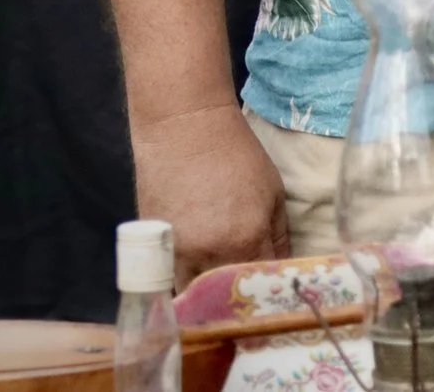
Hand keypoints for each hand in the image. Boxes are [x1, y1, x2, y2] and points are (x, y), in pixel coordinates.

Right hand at [131, 104, 289, 285]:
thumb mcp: (273, 195)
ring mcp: (175, 254)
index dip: (269, 296)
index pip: (261, 287)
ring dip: (207, 301)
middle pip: (225, 300)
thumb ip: (279, 239)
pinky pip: (170, 282)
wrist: (186, 130)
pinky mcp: (152, 248)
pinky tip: (196, 281)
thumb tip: (281, 271)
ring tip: (221, 298)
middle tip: (247, 302)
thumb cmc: (238, 157)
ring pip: (193, 298)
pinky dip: (185, 286)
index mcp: (245, 240)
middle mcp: (209, 255)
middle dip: (238, 304)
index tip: (274, 300)